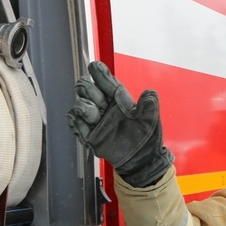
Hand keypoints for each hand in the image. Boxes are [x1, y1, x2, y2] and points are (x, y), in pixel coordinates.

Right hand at [66, 61, 172, 187]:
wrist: (140, 159)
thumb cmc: (146, 137)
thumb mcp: (150, 120)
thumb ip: (149, 107)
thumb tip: (150, 93)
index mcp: (119, 100)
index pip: (106, 82)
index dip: (100, 74)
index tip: (94, 66)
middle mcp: (104, 107)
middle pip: (87, 89)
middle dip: (89, 89)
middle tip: (99, 99)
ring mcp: (95, 120)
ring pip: (79, 104)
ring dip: (84, 106)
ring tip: (95, 114)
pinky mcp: (88, 134)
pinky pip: (75, 123)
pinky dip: (76, 121)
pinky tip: (82, 122)